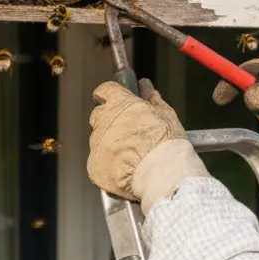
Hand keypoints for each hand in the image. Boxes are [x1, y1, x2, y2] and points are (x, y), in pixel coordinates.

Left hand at [87, 79, 208, 208]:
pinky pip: (98, 161)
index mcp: (119, 103)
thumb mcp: (165, 114)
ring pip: (98, 140)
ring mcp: (96, 143)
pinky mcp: (93, 165)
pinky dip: (108, 164)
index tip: (114, 99)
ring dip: (110, 144)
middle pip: (99, 115)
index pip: (105, 91)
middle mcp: (103, 120)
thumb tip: (145, 86)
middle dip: (110, 121)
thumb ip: (151, 98)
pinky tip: (125, 169)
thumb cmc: (165, 142)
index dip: (110, 95)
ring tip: (131, 155)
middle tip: (129, 132)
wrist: (160, 173)